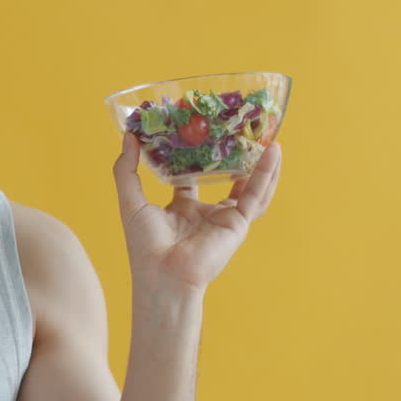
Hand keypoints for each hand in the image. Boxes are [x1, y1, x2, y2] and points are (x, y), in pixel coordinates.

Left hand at [112, 133, 282, 296]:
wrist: (162, 274)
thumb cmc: (145, 244)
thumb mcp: (131, 200)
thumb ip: (126, 169)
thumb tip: (128, 135)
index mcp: (181, 208)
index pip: (191, 177)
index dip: (195, 156)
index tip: (197, 131)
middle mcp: (205, 212)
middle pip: (224, 178)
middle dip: (233, 155)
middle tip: (238, 127)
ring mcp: (224, 218)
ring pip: (249, 185)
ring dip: (259, 161)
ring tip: (267, 134)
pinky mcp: (239, 223)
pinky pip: (257, 194)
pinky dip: (267, 173)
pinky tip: (274, 150)